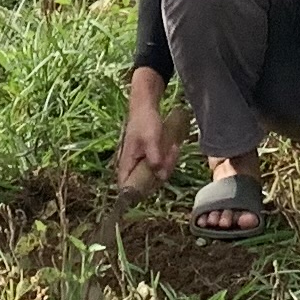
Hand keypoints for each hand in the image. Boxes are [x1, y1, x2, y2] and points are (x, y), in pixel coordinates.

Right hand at [113, 74, 184, 194]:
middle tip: (171, 154)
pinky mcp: (149, 158)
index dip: (137, 192)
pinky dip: (168, 159)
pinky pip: (160, 166)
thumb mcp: (151, 139)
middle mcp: (132, 166)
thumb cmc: (144, 121)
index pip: (126, 187)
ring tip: (173, 147)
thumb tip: (160, 177)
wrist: (146, 107)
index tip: (155, 181)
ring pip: (156, 174)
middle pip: (146, 183)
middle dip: (162, 171)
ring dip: (168, 164)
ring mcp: (141, 162)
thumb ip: (154, 158)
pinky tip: (173, 147)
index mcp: (126, 163)